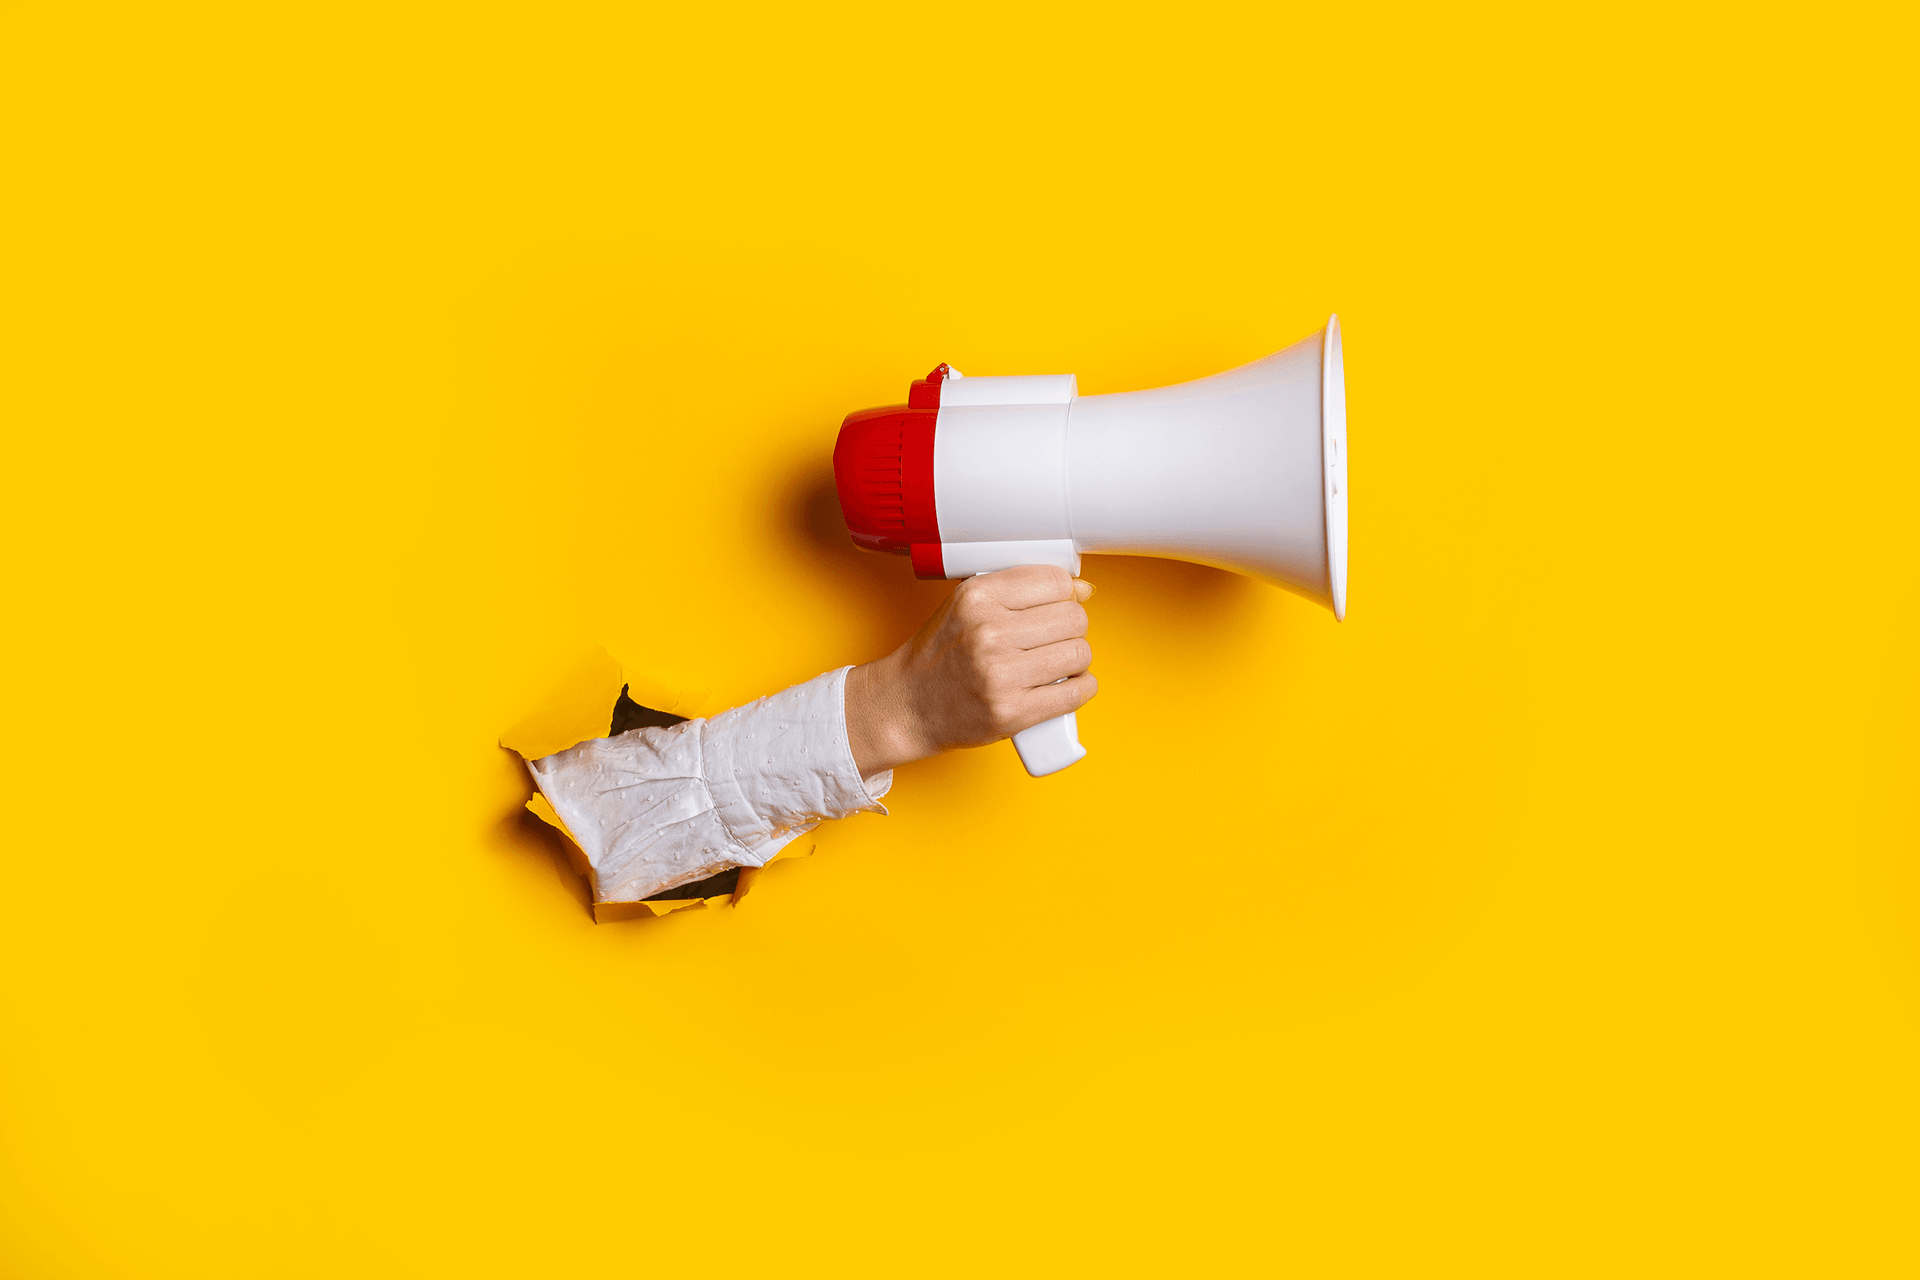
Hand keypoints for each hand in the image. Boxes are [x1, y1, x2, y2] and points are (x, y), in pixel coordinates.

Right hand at [844, 566, 1096, 775]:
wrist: (908, 705)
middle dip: (1071, 628)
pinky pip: (1077, 691)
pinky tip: (1063, 684)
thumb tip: (1083, 590)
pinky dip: (1080, 687)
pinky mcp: (1012, 712)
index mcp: (977, 597)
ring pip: (1079, 653)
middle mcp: (988, 633)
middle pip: (1073, 618)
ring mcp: (1001, 675)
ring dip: (1075, 659)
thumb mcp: (968, 605)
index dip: (1066, 593)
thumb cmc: (940, 655)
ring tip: (1054, 662)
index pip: (1054, 581)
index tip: (1060, 603)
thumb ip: (1021, 591)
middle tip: (1053, 638)